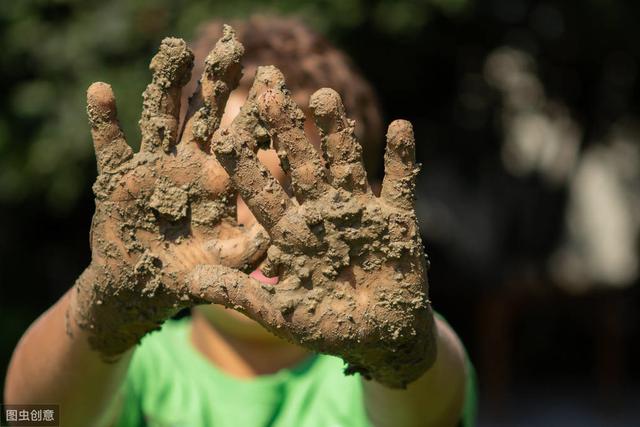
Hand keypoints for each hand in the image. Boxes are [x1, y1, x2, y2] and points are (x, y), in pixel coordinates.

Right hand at [70, 27, 268, 358]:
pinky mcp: (117, 175)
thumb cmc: (188, 276)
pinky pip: (109, 144)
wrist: (139, 285)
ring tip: (177, 48)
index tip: (274, 78)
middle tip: (232, 44)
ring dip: (166, 84)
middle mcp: (189, 164)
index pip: (242, 138)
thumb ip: (248, 257)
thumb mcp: (223, 269)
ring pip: (161, 117)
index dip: (258, 111)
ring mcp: (153, 165)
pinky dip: (104, 121)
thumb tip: (279, 245)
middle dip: (217, 82)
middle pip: (205, 115)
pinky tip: (100, 91)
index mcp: (221, 180)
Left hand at [190, 66, 435, 387]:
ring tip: (323, 95)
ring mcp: (359, 212)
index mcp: (290, 232)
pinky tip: (401, 126)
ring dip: (337, 133)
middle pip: (301, 164)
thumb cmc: (328, 326)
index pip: (262, 191)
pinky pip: (401, 185)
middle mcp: (321, 212)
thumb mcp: (280, 314)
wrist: (380, 338)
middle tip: (269, 88)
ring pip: (345, 164)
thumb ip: (240, 295)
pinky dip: (402, 160)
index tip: (224, 133)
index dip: (245, 164)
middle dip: (287, 129)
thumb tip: (191, 281)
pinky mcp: (397, 220)